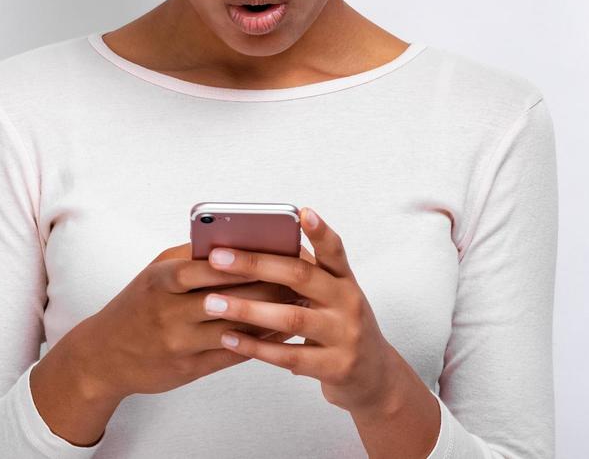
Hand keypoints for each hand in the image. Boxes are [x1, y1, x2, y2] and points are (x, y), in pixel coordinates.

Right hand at [77, 241, 307, 399]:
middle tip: (303, 277)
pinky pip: (232, 354)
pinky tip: (282, 333)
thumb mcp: (155, 273)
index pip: (210, 266)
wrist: (104, 356)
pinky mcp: (188, 369)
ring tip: (300, 304)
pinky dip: (260, 343)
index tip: (279, 251)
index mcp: (161, 279)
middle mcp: (169, 311)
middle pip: (230, 297)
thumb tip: (239, 241)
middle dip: (269, 286)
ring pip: (236, 328)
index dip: (246, 260)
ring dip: (271, 316)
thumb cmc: (139, 306)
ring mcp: (179, 343)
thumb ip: (192, 257)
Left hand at [201, 206, 411, 415]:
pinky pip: (288, 356)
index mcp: (345, 280)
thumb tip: (256, 246)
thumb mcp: (334, 297)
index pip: (334, 250)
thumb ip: (306, 275)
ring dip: (247, 310)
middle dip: (255, 265)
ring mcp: (344, 335)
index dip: (320, 231)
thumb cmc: (341, 327)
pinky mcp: (335, 366)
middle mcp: (349, 303)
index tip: (302, 212)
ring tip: (213, 302)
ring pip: (291, 318)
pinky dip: (255, 347)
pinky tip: (228, 338)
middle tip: (217, 257)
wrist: (375, 377)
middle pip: (301, 277)